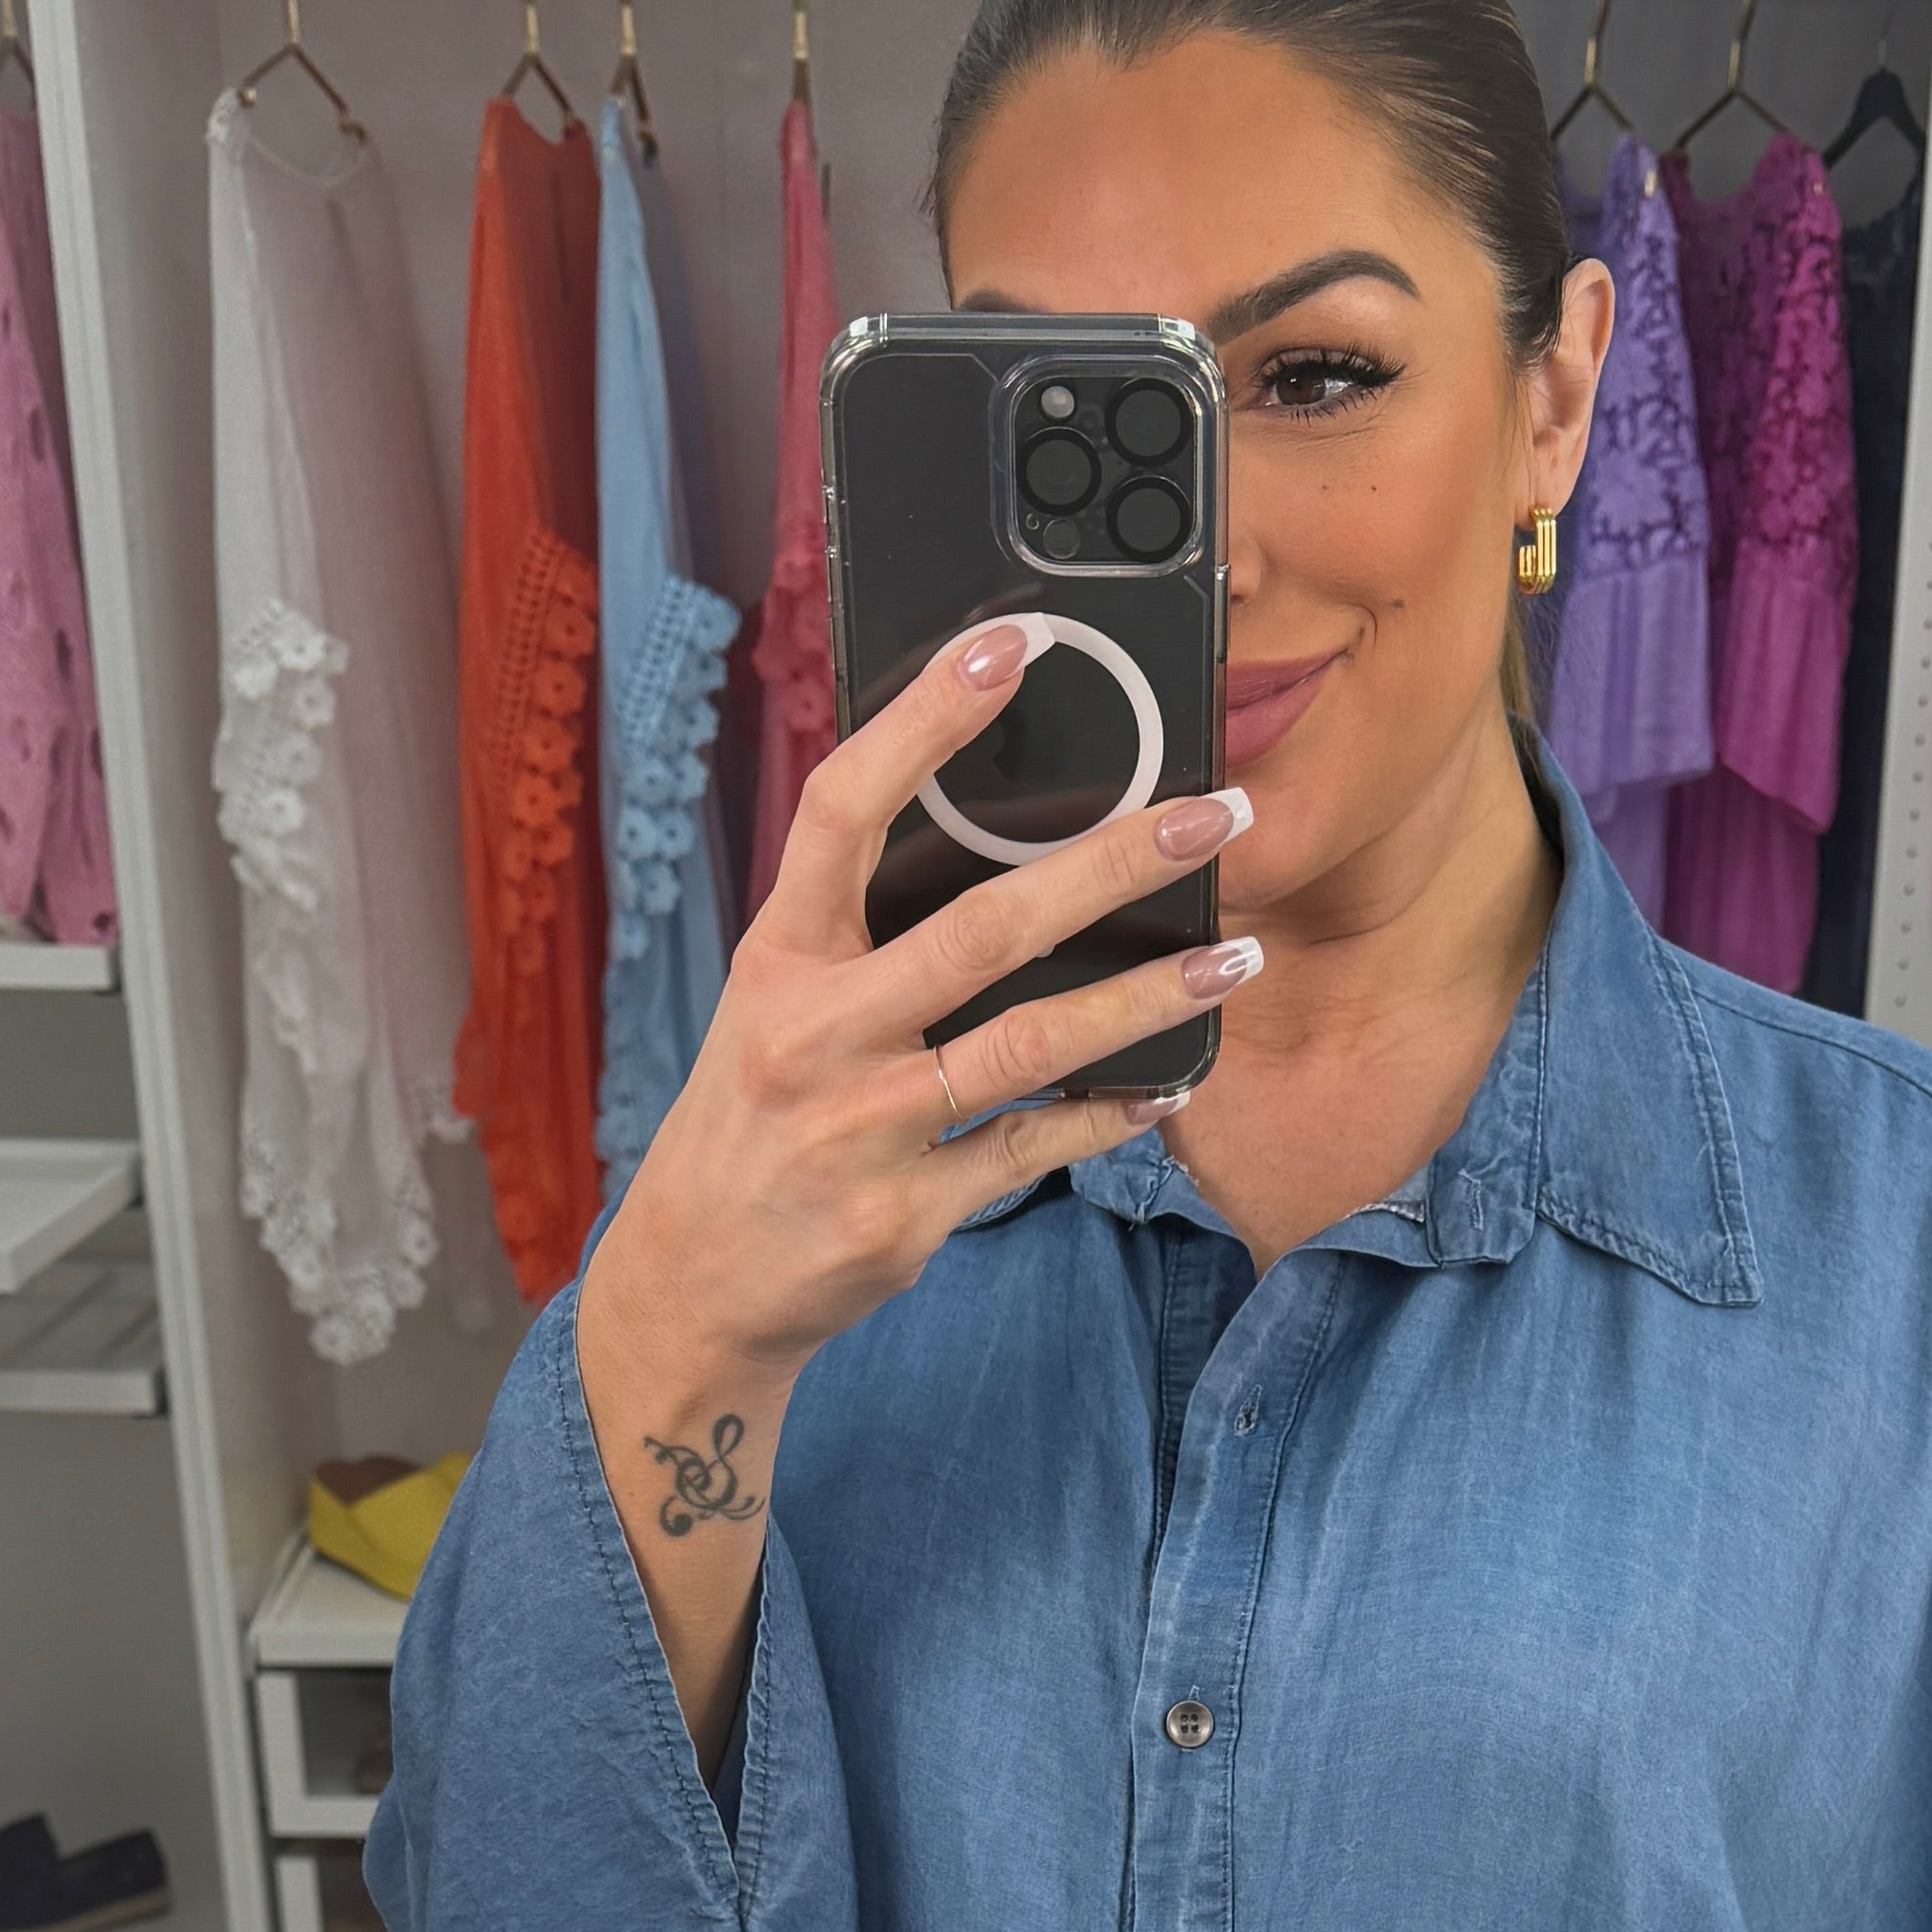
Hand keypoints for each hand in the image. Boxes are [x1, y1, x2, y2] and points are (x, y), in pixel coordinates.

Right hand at [576, 615, 1257, 1732]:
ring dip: (1145, 1000)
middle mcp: (817, 1034)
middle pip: (984, 927)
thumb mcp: (773, 1008)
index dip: (922, 725)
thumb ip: (859, 934)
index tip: (1006, 646)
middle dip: (1111, 864)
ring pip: (1030, 1045)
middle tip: (1214, 811)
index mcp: (780, 961)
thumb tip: (989, 842)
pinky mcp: (907, 1213)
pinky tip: (1167, 1084)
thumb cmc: (753, 1122)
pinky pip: (1032, 1149)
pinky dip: (1106, 1115)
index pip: (843, 812)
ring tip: (1234, 960)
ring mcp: (865, 1129)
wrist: (696, 1286)